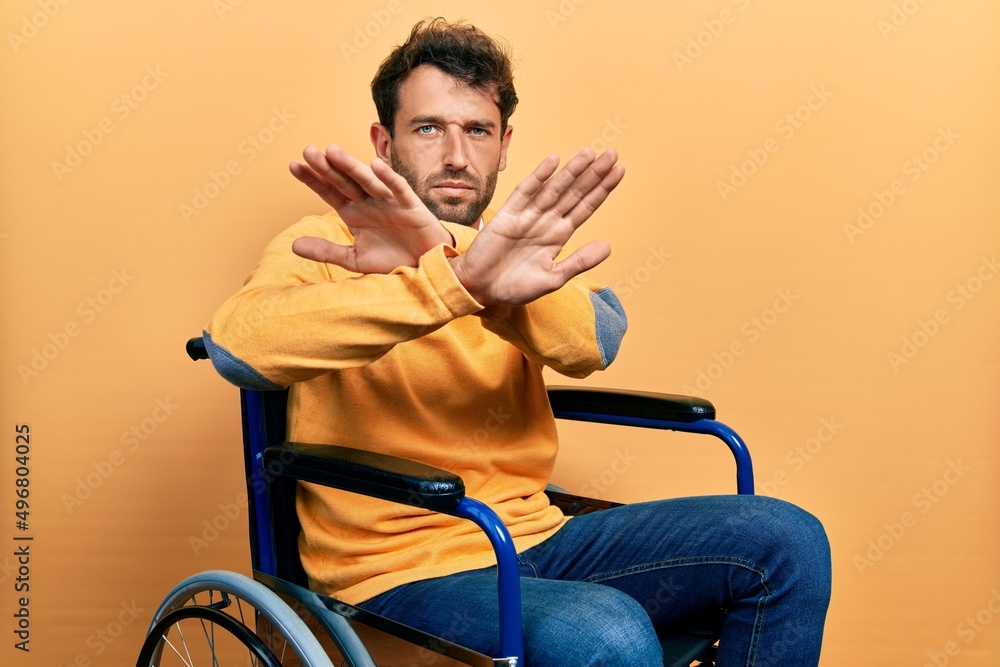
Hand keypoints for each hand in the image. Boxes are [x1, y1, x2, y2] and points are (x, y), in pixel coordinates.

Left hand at [288, 144, 451, 272]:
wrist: (424, 266)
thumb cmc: (391, 258)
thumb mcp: (354, 259)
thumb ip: (326, 251)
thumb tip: (293, 246)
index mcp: (353, 212)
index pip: (329, 191)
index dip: (312, 179)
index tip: (293, 165)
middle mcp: (369, 202)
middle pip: (344, 181)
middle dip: (327, 167)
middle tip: (308, 151)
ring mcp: (389, 202)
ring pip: (367, 181)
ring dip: (351, 166)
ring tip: (333, 151)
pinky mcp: (410, 206)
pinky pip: (398, 189)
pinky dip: (388, 178)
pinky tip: (375, 165)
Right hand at [449, 148, 624, 305]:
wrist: (480, 290)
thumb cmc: (514, 286)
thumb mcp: (552, 279)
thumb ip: (579, 262)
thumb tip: (608, 246)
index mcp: (559, 236)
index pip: (585, 207)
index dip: (601, 190)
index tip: (619, 171)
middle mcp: (546, 221)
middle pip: (574, 193)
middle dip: (593, 174)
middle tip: (612, 154)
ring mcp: (528, 216)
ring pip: (554, 189)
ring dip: (571, 171)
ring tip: (589, 154)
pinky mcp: (508, 215)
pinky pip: (525, 192)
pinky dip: (539, 177)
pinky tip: (553, 161)